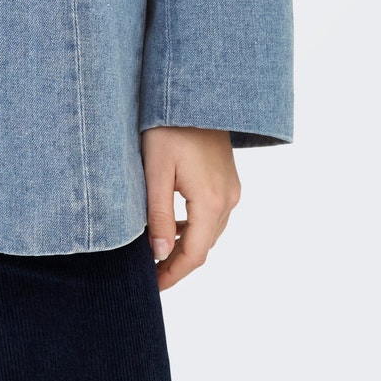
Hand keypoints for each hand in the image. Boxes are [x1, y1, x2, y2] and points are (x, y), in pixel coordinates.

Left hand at [140, 127, 240, 291]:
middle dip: (177, 264)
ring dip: (186, 246)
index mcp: (211, 201)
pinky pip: (213, 215)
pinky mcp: (228, 180)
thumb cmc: (169, 126)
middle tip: (149, 274)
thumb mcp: (156, 170)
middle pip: (203, 246)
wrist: (195, 93)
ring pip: (209, 232)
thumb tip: (160, 255)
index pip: (194, 254)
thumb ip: (159, 215)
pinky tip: (174, 226)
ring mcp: (231, 189)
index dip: (173, 274)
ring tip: (156, 254)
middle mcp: (228, 199)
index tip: (152, 287)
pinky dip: (194, 228)